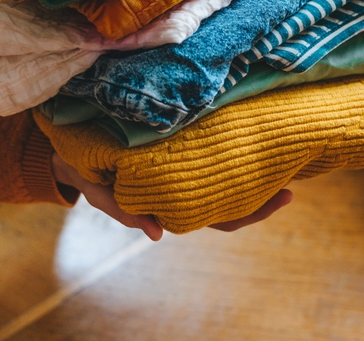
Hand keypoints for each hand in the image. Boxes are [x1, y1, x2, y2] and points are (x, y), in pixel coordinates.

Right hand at [51, 153, 293, 237]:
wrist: (68, 144)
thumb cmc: (85, 166)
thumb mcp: (98, 188)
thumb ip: (124, 210)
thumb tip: (157, 233)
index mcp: (171, 200)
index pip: (219, 217)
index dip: (251, 213)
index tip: (283, 198)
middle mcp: (184, 187)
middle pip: (232, 201)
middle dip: (264, 196)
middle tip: (295, 184)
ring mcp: (182, 168)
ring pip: (225, 177)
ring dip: (254, 169)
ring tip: (283, 154)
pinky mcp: (178, 144)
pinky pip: (209, 150)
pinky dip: (231, 145)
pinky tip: (250, 130)